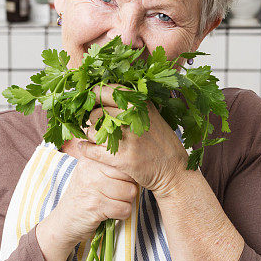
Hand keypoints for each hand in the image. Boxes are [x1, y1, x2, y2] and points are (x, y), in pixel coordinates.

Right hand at [40, 141, 139, 249]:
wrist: (64, 221)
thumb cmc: (83, 197)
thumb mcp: (91, 173)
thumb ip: (108, 164)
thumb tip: (137, 160)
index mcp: (91, 158)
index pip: (123, 159)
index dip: (128, 174)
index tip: (121, 181)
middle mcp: (90, 169)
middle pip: (130, 176)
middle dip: (129, 189)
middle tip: (116, 195)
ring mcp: (92, 187)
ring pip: (130, 193)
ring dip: (126, 203)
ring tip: (112, 203)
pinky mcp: (95, 206)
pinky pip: (124, 209)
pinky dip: (121, 215)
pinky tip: (110, 213)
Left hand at [78, 83, 189, 197]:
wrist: (174, 170)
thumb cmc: (162, 143)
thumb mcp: (152, 115)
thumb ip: (133, 103)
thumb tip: (105, 93)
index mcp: (139, 103)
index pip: (106, 90)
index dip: (95, 95)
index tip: (93, 102)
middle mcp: (132, 117)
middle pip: (95, 113)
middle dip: (94, 120)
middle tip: (99, 126)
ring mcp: (125, 137)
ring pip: (91, 131)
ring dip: (92, 136)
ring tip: (99, 140)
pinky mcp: (119, 157)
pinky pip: (90, 149)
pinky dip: (86, 149)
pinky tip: (89, 149)